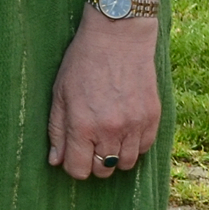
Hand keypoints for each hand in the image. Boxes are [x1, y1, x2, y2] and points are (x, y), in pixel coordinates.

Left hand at [47, 10, 163, 179]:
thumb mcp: (60, 93)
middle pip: (102, 171)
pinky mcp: (152, 119)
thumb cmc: (82, 63)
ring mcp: (134, 126)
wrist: (118, 38)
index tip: (73, 155)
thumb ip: (57, 130)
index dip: (73, 166)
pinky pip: (144, 149)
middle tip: (90, 143)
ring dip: (114, 156)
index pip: (78, 170)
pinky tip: (124, 127)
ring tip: (107, 135)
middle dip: (93, 162)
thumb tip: (56, 161)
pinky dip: (134, 145)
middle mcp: (110, 131)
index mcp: (82, 125)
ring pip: (125, 164)